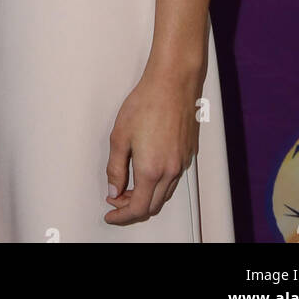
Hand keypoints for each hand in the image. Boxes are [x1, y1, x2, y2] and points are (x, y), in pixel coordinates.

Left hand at [104, 67, 200, 224]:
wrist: (172, 83)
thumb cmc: (146, 103)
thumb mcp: (120, 136)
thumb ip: (115, 167)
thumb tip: (114, 189)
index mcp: (151, 170)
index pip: (137, 208)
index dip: (121, 216)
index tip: (111, 214)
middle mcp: (170, 171)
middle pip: (152, 206)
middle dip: (132, 208)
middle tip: (116, 200)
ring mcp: (181, 163)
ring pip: (163, 194)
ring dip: (146, 196)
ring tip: (128, 186)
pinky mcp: (188, 154)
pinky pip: (173, 179)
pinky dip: (158, 184)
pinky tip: (147, 172)